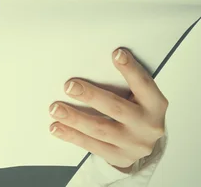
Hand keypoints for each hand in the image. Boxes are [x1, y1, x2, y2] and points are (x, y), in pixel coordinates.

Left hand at [48, 48, 167, 172]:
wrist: (144, 141)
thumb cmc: (137, 108)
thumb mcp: (139, 94)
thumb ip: (123, 81)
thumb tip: (92, 62)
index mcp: (155, 105)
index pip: (144, 85)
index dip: (131, 70)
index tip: (116, 54)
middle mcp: (148, 126)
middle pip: (116, 108)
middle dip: (90, 96)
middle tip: (69, 86)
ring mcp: (133, 144)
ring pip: (100, 129)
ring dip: (74, 118)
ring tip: (55, 108)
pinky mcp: (119, 157)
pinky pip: (92, 146)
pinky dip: (71, 135)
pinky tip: (57, 127)